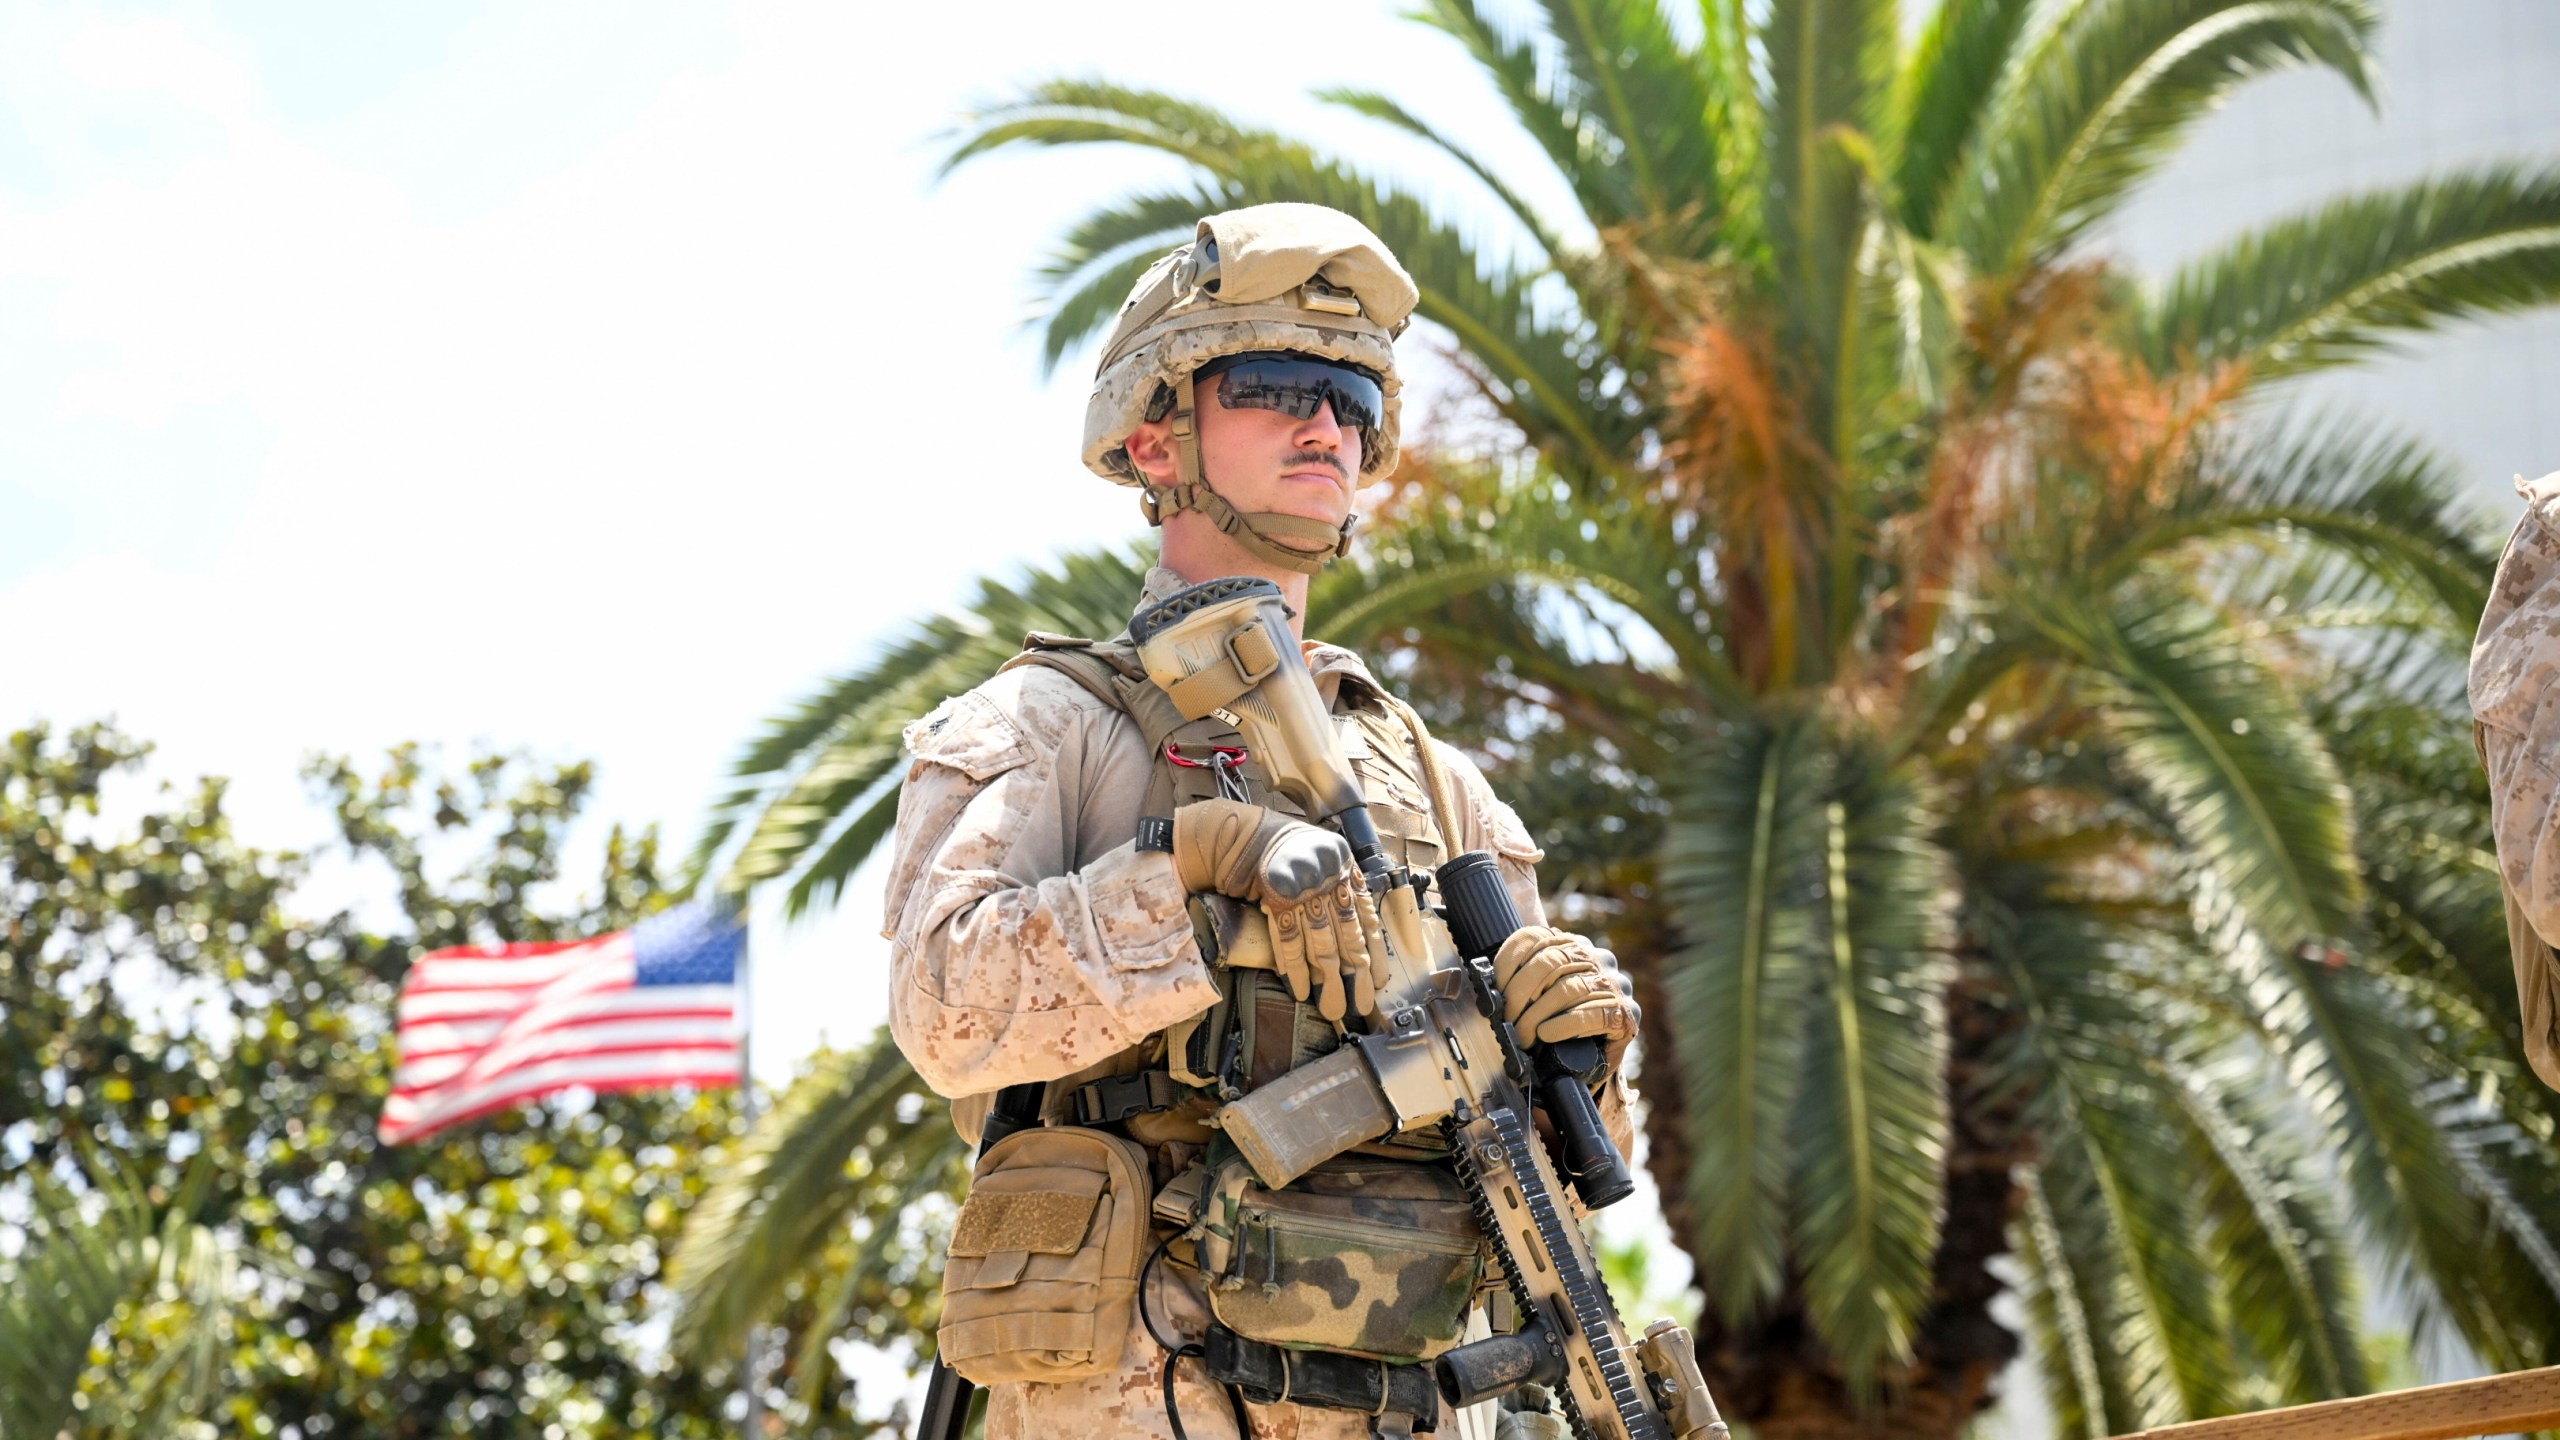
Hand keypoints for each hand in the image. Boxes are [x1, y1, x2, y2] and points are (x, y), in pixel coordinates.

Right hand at [1172, 799, 1385, 1022]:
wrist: (1251, 835)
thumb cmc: (1292, 852)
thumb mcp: (1328, 862)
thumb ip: (1345, 892)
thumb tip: (1362, 936)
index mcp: (1346, 872)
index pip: (1366, 920)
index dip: (1374, 953)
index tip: (1378, 980)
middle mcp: (1329, 881)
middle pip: (1346, 938)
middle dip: (1354, 976)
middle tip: (1359, 1005)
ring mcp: (1302, 891)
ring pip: (1320, 944)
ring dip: (1326, 980)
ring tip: (1330, 1006)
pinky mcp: (1275, 899)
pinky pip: (1288, 939)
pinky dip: (1293, 966)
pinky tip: (1299, 988)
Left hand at [1491, 926, 1639, 1075]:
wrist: (1596, 1058)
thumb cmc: (1562, 1024)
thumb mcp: (1541, 995)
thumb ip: (1523, 980)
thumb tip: (1489, 987)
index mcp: (1573, 945)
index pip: (1535, 937)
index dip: (1509, 960)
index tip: (1495, 986)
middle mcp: (1597, 957)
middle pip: (1550, 963)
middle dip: (1520, 994)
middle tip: (1507, 1020)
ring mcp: (1615, 984)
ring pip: (1568, 989)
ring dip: (1537, 1015)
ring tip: (1523, 1035)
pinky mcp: (1627, 1013)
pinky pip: (1593, 1013)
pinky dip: (1564, 1025)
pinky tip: (1548, 1034)